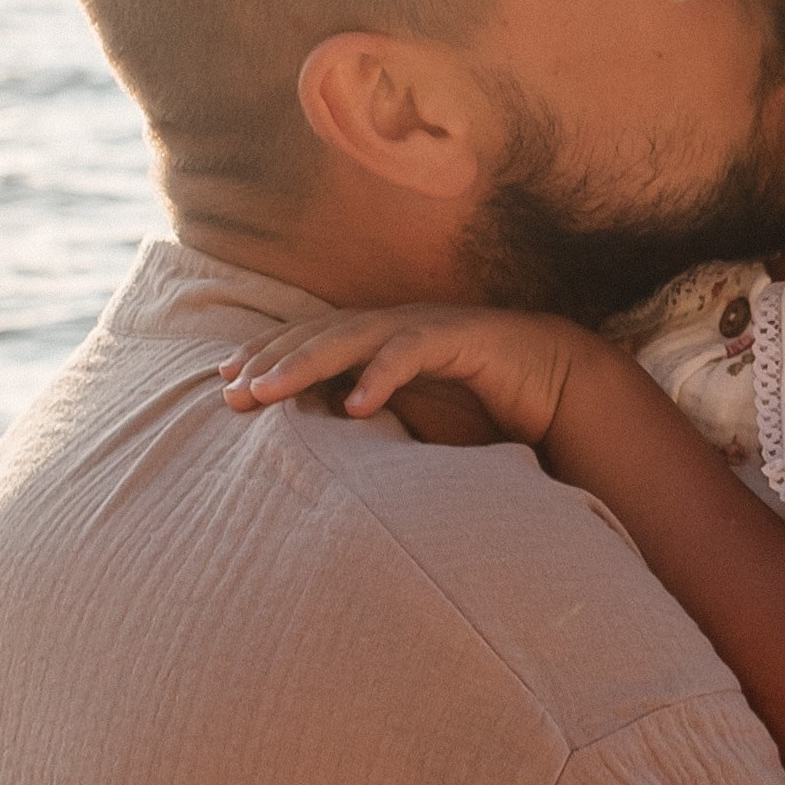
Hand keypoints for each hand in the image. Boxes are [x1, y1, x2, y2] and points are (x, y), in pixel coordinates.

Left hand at [218, 303, 593, 447]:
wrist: (557, 385)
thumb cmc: (481, 406)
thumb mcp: (413, 421)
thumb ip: (369, 429)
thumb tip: (318, 458)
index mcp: (378, 341)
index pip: (308, 343)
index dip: (266, 357)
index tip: (226, 385)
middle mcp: (394, 326)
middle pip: (317, 336)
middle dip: (271, 361)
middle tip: (232, 392)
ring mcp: (425, 327)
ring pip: (352, 338)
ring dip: (304, 363)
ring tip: (268, 391)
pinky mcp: (460, 338)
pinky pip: (411, 352)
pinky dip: (381, 376)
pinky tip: (355, 405)